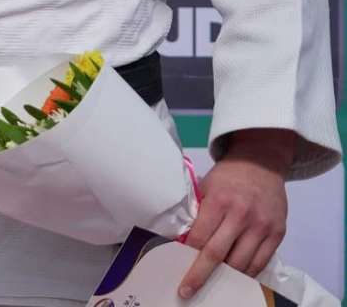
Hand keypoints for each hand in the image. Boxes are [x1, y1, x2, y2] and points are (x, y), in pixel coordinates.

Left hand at [178, 129, 295, 297]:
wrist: (262, 163)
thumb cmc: (227, 177)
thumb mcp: (206, 187)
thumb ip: (197, 212)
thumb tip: (180, 239)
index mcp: (219, 201)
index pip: (199, 237)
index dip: (186, 255)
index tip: (174, 268)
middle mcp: (241, 215)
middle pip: (218, 254)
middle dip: (200, 275)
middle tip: (186, 291)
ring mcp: (262, 226)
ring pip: (241, 263)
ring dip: (225, 278)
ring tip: (212, 286)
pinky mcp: (278, 233)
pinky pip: (261, 262)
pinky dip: (247, 273)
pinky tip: (235, 278)